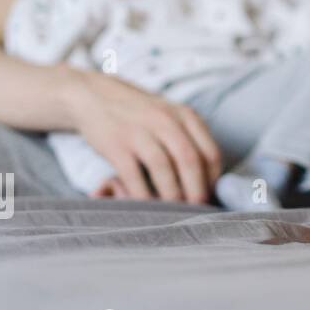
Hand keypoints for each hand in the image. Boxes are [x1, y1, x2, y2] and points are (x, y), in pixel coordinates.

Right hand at [64, 69, 222, 203]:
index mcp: (186, 116)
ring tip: (173, 212)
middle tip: (194, 211)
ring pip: (164, 169)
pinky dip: (141, 196)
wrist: (96, 96)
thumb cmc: (141, 115)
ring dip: (171, 196)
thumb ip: (190, 140)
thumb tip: (207, 181)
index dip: (213, 181)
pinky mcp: (116, 145)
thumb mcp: (172, 117)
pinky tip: (145, 206)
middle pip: (190, 161)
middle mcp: (166, 121)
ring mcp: (139, 132)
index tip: (209, 197)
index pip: (210, 153)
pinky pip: (133, 177)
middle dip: (196, 192)